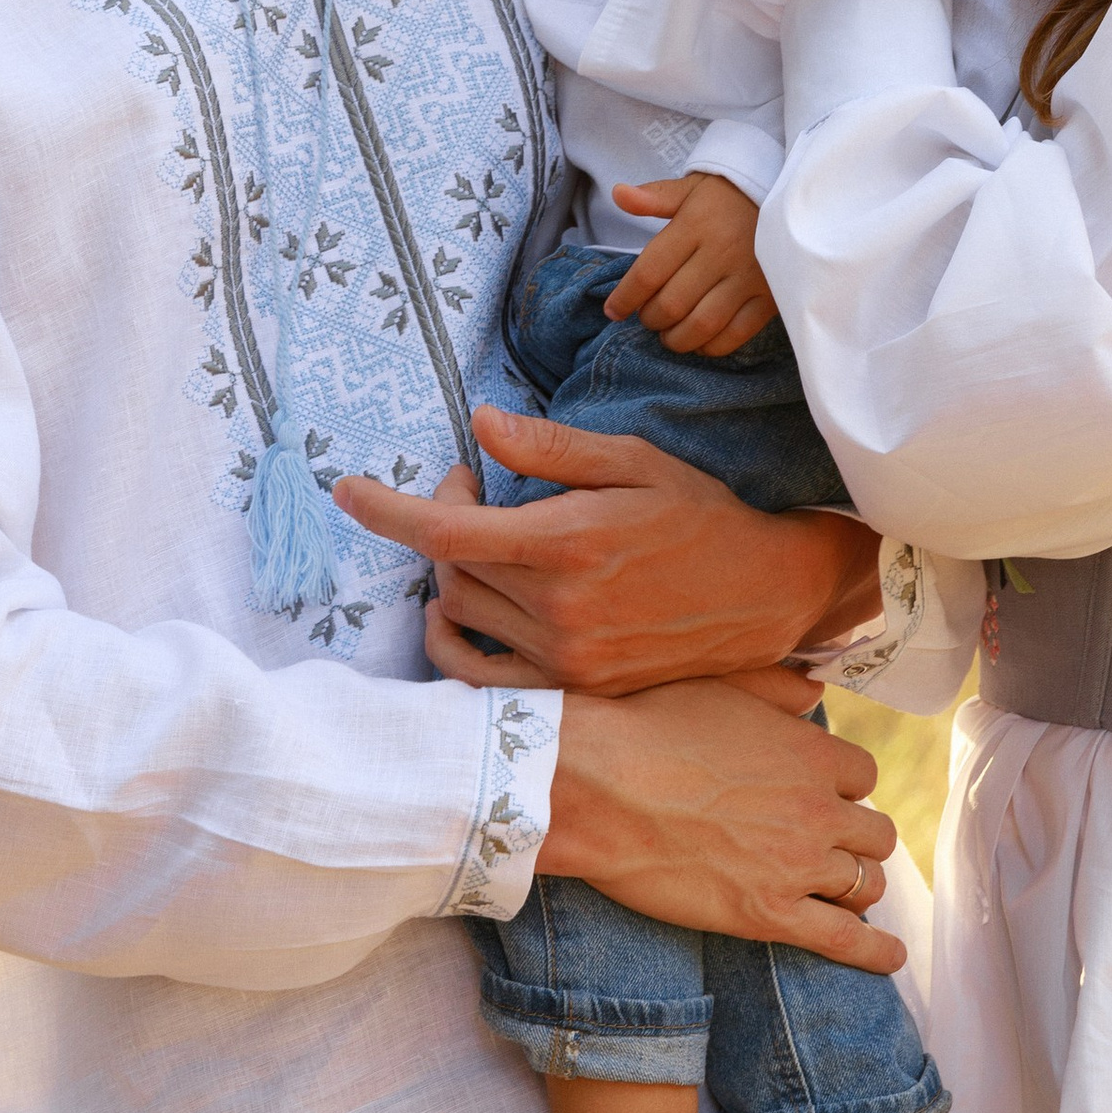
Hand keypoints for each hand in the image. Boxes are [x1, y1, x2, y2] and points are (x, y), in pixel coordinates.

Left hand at [334, 406, 880, 691]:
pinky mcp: (576, 688)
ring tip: (487, 539)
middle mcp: (560, 608)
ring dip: (455, 571)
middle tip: (474, 487)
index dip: (385, 510)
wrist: (765, 593)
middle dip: (444, 518)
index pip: (445, 532)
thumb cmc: (701, 515)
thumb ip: (550, 447)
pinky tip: (460, 607)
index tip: (346, 490)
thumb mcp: (633, 460)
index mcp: (569, 542)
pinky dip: (455, 639)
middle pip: (451, 567)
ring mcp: (566, 657)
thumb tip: (480, 424)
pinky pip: (480, 673)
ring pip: (462, 613)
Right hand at [547, 676, 904, 973]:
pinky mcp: (769, 914)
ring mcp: (798, 865)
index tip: (823, 796)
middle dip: (856, 839)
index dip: (843, 788)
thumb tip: (816, 693)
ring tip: (840, 891)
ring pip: (867, 884)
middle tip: (827, 845)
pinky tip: (891, 960)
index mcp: (812, 753)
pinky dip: (874, 953)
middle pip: (875, 834)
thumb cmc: (648, 727)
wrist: (597, 786)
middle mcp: (819, 809)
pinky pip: (845, 940)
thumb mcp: (721, 686)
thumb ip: (778, 690)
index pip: (864, 777)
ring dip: (856, 885)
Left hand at [603, 173, 776, 355]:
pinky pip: (736, 334)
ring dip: (676, 339)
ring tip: (669, 335)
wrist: (791, 195)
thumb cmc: (731, 195)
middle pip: (672, 304)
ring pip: (701, 325)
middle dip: (651, 319)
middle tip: (648, 318)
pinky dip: (712, 346)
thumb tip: (619, 195)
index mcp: (695, 225)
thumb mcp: (692, 188)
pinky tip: (700, 341)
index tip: (613, 311)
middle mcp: (720, 253)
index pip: (648, 272)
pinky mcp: (770, 296)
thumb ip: (655, 197)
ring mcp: (748, 278)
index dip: (625, 298)